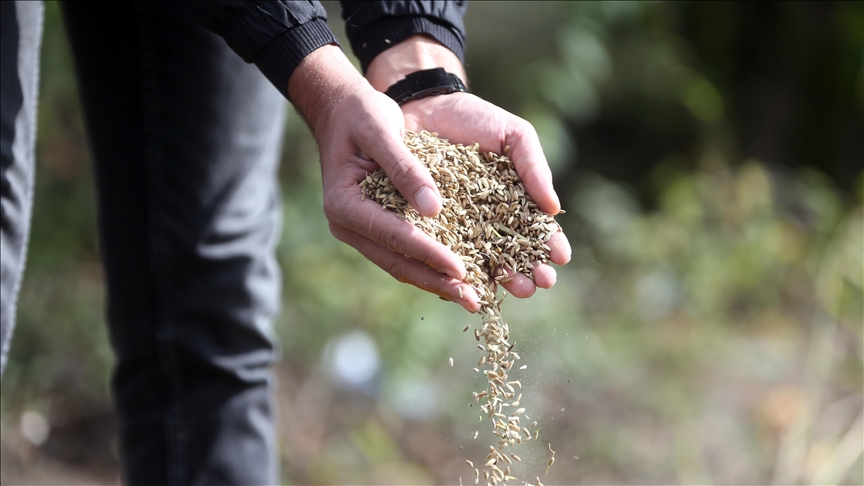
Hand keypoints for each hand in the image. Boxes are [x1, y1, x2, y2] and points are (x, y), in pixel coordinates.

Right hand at [288, 45, 481, 311]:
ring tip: (470, 297)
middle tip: (473, 300)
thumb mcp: (382, 130)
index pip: (394, 235)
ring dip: (435, 281)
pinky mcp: (373, 227)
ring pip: (399, 264)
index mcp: (344, 204)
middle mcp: (347, 225)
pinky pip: (402, 252)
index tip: (462, 268)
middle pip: (396, 261)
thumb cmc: (360, 113)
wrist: (340, 109)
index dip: (430, 254)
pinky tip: (457, 275)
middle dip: (436, 280)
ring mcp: (359, 230)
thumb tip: (434, 210)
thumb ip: (406, 169)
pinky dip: (429, 265)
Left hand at [367, 36, 570, 297]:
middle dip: (527, 272)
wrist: (425, 107)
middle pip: (511, 256)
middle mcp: (487, 223)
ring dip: (498, 279)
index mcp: (514, 203)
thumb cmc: (475, 120)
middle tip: (537, 283)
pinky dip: (454, 271)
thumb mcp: (513, 136)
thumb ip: (534, 168)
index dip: (550, 246)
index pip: (536, 231)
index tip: (560, 257)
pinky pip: (440, 255)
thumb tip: (554, 207)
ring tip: (512, 287)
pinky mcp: (426, 229)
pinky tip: (468, 283)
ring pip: (479, 263)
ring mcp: (457, 228)